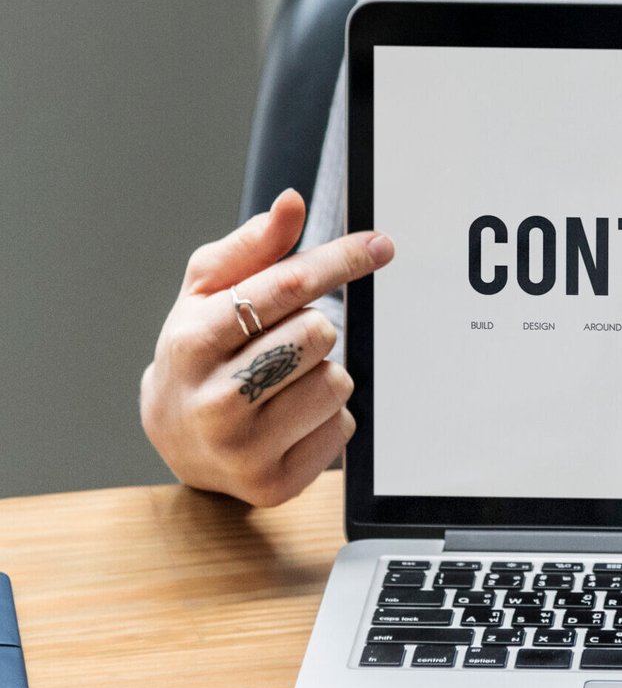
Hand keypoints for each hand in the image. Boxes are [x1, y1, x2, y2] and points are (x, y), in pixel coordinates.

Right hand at [140, 189, 394, 506]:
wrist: (174, 437)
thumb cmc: (199, 351)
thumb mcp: (208, 292)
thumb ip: (254, 246)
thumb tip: (292, 203)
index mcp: (191, 342)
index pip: (287, 287)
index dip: (341, 259)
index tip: (381, 245)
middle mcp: (213, 400)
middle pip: (320, 333)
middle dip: (316, 327)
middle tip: (283, 342)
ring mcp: (243, 449)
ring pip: (337, 382)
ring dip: (323, 373)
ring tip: (282, 381)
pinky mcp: (274, 485)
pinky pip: (343, 428)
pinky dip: (328, 416)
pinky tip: (289, 418)